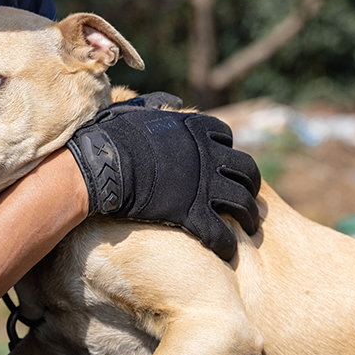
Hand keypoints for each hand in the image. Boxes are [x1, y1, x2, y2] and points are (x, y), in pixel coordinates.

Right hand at [66, 100, 260, 260]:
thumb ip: (158, 104)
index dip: (227, 152)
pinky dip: (227, 245)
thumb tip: (173, 101)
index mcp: (198, 129)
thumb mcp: (137, 110)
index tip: (223, 165)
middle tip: (250, 199)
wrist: (103, 165)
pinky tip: (228, 252)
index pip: (227, 138)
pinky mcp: (192, 214)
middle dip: (252, 185)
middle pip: (247, 170)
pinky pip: (220, 233)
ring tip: (251, 228)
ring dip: (251, 217)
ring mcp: (204, 186)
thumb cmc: (111, 137)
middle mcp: (209, 155)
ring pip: (242, 203)